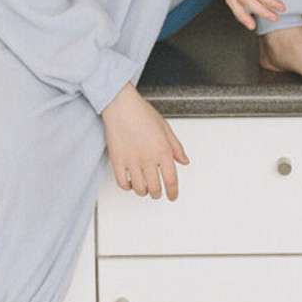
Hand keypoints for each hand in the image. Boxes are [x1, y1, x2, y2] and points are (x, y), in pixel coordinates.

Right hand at [101, 84, 188, 199]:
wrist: (120, 105)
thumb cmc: (142, 113)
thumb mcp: (166, 128)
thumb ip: (176, 147)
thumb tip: (184, 161)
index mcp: (163, 150)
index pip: (171, 180)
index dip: (173, 192)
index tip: (172, 196)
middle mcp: (148, 158)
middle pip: (155, 187)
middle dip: (158, 193)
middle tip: (158, 192)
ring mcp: (132, 160)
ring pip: (139, 188)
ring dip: (143, 192)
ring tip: (145, 188)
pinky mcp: (117, 160)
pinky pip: (122, 182)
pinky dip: (127, 187)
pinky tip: (130, 183)